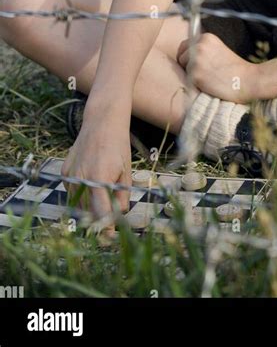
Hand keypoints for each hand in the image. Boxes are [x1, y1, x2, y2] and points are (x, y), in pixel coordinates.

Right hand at [61, 103, 131, 234]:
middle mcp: (82, 178)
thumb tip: (119, 214)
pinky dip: (80, 196)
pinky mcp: (65, 171)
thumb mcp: (126, 170)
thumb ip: (122, 194)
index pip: (101, 213)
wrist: (101, 122)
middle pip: (87, 211)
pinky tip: (90, 188)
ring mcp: (71, 175)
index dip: (106, 228)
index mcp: (100, 178)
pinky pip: (72, 192)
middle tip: (107, 228)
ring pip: (77, 204)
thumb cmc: (118, 145)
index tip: (110, 239)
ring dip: (87, 210)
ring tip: (100, 208)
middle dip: (97, 221)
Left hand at [176, 32, 257, 103]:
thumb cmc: (235, 68)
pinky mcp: (195, 74)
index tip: (198, 64)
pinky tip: (209, 84)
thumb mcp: (219, 50)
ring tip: (208, 78)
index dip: (188, 56)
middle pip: (180, 56)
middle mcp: (198, 45)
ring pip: (183, 68)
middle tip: (203, 73)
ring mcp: (195, 59)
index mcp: (205, 37)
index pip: (185, 46)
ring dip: (191, 74)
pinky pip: (188, 79)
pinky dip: (196, 83)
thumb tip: (186, 54)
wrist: (248, 80)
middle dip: (187, 64)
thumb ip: (204, 49)